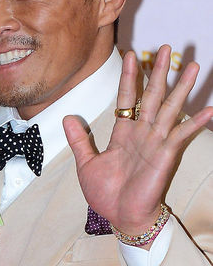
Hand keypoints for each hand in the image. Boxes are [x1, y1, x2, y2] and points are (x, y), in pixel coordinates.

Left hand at [63, 45, 212, 238]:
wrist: (120, 217)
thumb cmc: (106, 194)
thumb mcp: (86, 164)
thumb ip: (79, 140)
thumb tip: (67, 117)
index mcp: (123, 133)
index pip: (127, 98)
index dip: (129, 77)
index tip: (131, 55)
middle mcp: (142, 133)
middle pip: (152, 96)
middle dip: (158, 72)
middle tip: (164, 48)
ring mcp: (155, 143)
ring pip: (169, 109)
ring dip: (181, 88)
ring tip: (193, 66)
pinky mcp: (165, 156)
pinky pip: (180, 136)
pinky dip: (194, 123)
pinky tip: (208, 110)